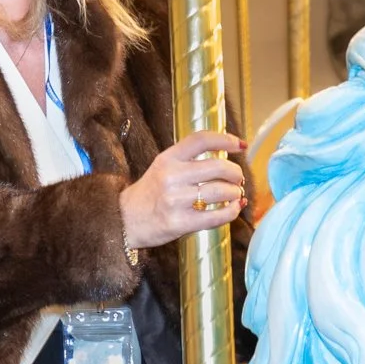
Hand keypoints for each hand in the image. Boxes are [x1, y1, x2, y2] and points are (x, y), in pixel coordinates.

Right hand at [120, 131, 247, 250]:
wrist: (125, 220)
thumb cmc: (150, 193)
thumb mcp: (163, 166)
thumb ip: (189, 159)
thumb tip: (227, 155)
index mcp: (167, 158)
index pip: (201, 140)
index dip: (225, 140)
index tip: (240, 145)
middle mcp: (171, 176)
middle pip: (218, 167)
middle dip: (236, 173)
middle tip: (238, 179)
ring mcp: (175, 200)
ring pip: (221, 191)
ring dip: (235, 193)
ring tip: (234, 195)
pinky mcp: (180, 223)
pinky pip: (217, 216)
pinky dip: (232, 212)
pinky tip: (233, 208)